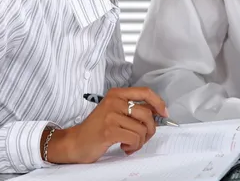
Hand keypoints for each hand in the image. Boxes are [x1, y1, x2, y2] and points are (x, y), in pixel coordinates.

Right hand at [42, 87, 167, 163]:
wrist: (75, 142)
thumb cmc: (98, 129)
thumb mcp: (115, 112)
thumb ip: (134, 109)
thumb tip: (158, 112)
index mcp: (117, 94)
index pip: (145, 92)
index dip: (159, 102)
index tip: (164, 113)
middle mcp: (114, 101)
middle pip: (147, 114)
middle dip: (150, 130)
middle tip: (141, 138)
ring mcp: (111, 115)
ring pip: (142, 129)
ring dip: (139, 141)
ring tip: (129, 144)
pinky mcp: (109, 130)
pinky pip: (134, 139)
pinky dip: (133, 146)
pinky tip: (124, 147)